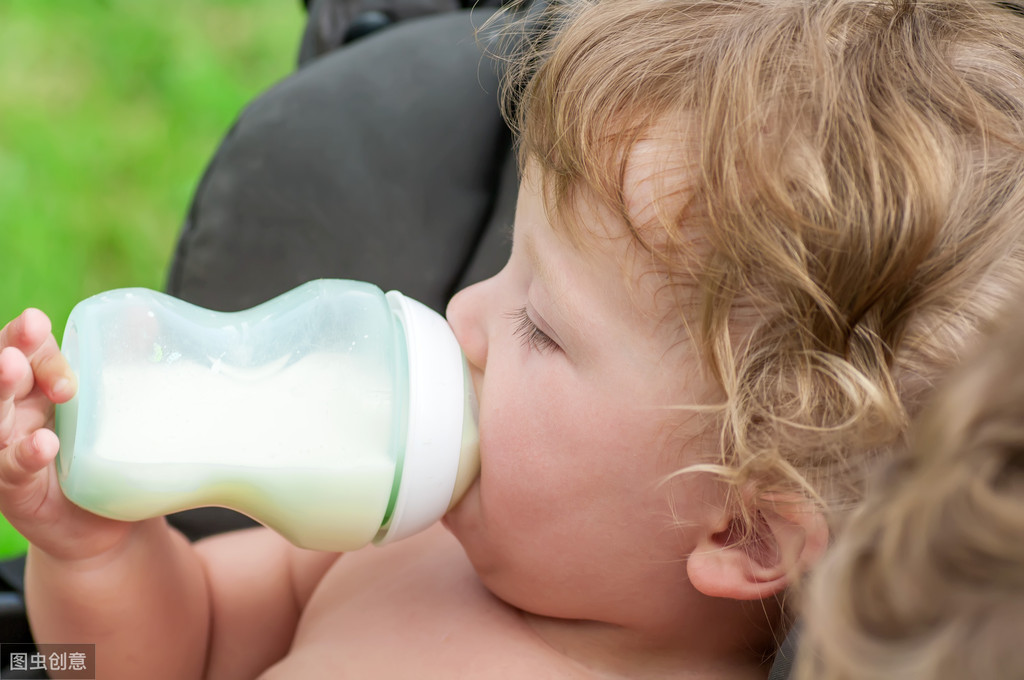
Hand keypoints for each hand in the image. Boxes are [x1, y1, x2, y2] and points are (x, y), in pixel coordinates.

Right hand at [0, 309, 132, 560]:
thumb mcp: (115, 407)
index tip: (47, 329)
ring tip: (12, 368)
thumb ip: (123, 364)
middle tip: (24, 336)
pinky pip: (12, 469)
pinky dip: (25, 454)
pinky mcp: (16, 490)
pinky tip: (43, 443)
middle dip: (9, 352)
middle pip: (2, 376)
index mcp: (37, 387)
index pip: (24, 350)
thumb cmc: (107, 454)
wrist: (109, 524)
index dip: (34, 340)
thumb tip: (143, 316)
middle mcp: (16, 414)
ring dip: (0, 391)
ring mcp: (9, 451)